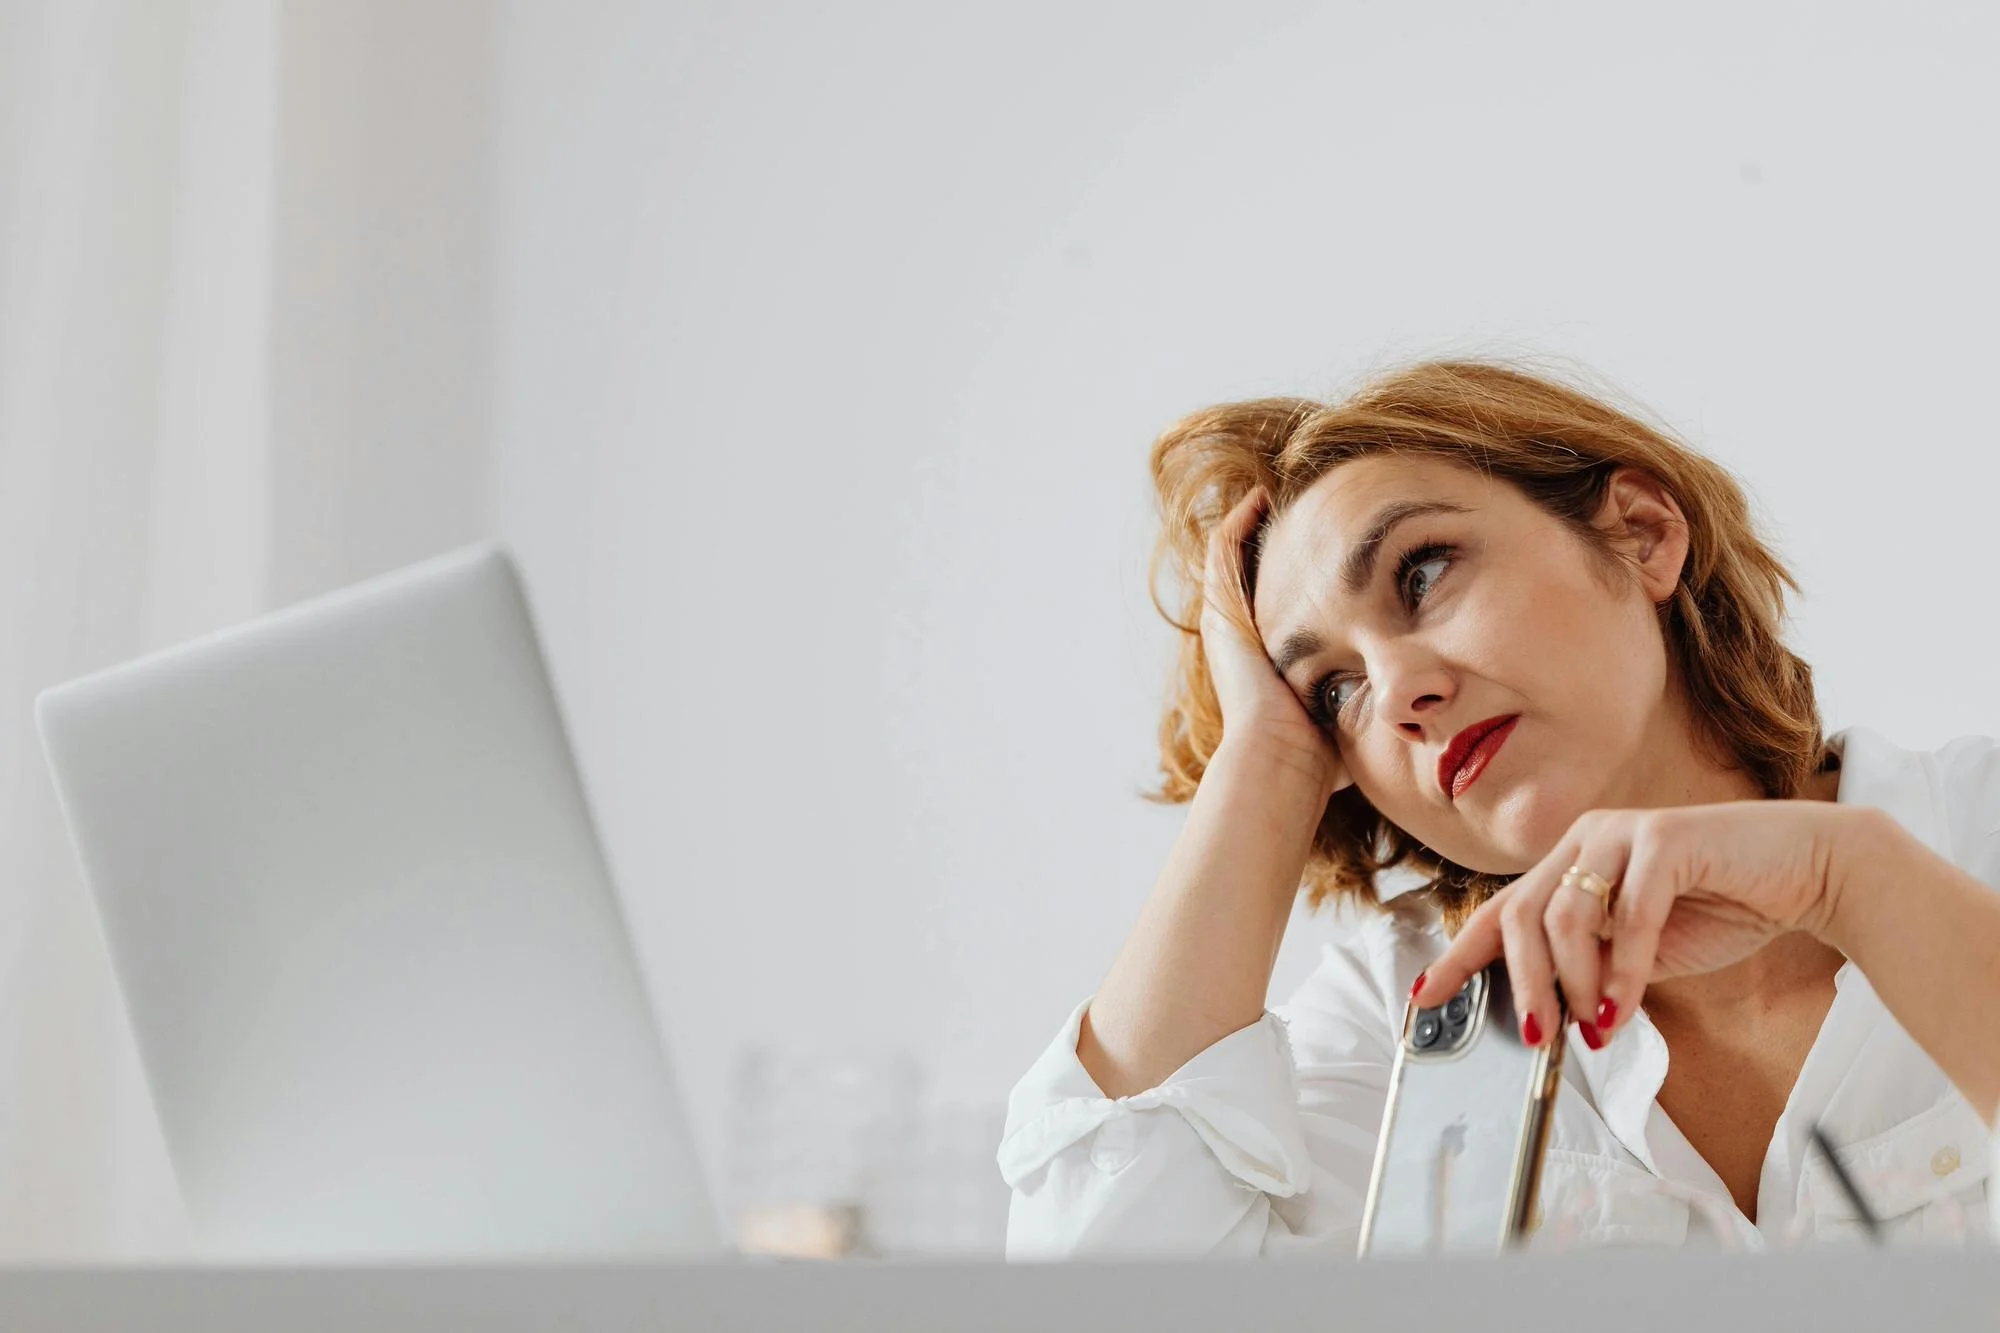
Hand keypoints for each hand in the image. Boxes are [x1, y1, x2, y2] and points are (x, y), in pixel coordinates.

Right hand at [1200, 486, 1348, 794]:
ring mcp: (1227, 621)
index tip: (1335, 544)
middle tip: (1312, 506)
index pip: (1284, 599)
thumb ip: (1377, 700)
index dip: (1305, 570)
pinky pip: (1222, 549)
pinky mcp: (1220, 610)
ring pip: (1234, 554)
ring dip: (1258, 523)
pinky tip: (1263, 497)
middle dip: (1283, 540)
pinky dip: (1239, 520)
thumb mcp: (1353, 712)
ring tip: (1287, 491)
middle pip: (1256, 571)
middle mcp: (1243, 634)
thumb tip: (1421, 702)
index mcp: (1270, 655)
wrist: (1280, 759)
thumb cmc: (1323, 753)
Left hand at [1410, 801, 1864, 1045]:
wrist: (1806, 872)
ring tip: (1594, 1025)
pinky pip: (1629, 915)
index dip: (1460, 955)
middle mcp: (1586, 840)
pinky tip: (1625, 1008)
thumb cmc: (1723, 908)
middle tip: (1536, 1035)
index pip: (1501, 911)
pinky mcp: (1666, 838)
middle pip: (1521, 916)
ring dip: (1576, 985)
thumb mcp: (1641, 951)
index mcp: (1571, 863)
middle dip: (1521, 985)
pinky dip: (1625, 971)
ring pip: (1565, 917)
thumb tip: (1549, 1012)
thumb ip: (1594, 967)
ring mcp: (1623, 833)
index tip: (1425, 995)